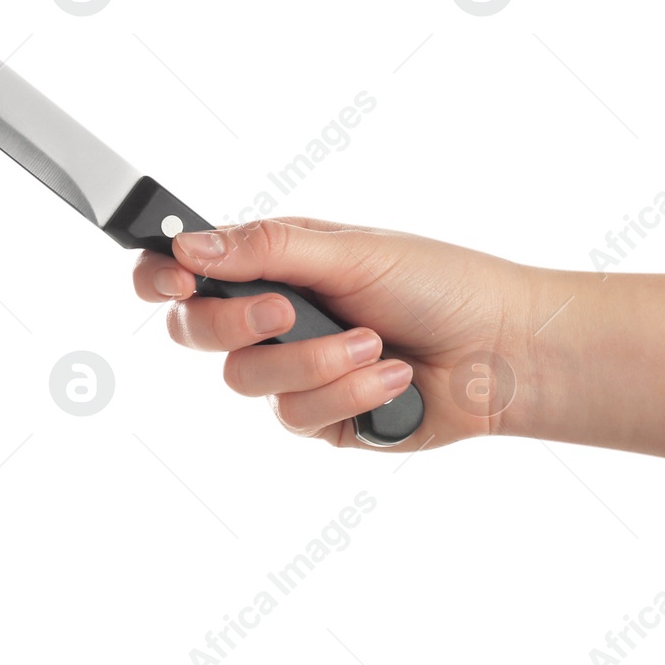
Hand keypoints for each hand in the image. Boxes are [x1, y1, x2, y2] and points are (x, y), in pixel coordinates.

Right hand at [131, 217, 541, 449]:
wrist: (503, 350)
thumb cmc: (439, 283)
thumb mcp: (352, 250)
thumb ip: (268, 250)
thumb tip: (188, 245)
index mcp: (271, 262)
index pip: (184, 268)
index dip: (160, 277)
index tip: (176, 280)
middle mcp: (271, 316)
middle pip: (196, 331)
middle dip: (236, 325)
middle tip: (285, 314)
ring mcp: (291, 370)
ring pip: (244, 381)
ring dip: (314, 363)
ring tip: (375, 345)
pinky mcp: (319, 419)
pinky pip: (295, 416)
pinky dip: (348, 393)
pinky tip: (394, 377)